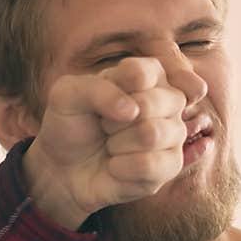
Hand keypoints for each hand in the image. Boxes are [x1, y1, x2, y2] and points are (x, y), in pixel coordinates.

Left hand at [22, 57, 187, 229]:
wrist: (65, 166)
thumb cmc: (72, 124)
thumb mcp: (68, 95)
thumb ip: (96, 89)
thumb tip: (132, 111)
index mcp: (149, 73)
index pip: (141, 73)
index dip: (111, 91)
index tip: (98, 101)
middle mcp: (170, 100)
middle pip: (150, 104)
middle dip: (113, 121)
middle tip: (104, 127)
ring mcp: (174, 133)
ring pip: (151, 135)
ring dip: (117, 144)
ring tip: (111, 145)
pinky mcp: (171, 165)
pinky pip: (149, 165)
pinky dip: (121, 167)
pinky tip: (117, 166)